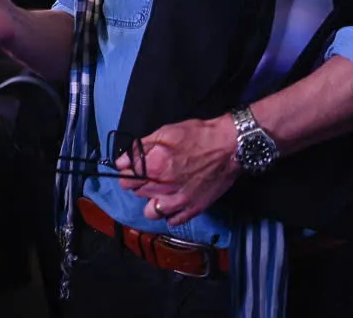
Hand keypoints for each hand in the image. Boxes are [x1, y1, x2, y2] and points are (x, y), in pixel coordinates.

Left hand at [114, 117, 240, 226]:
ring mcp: (178, 202)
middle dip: (139, 184)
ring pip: (151, 212)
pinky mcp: (193, 210)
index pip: (126, 179)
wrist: (230, 146)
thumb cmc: (198, 135)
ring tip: (160, 191)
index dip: (128, 172)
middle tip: (150, 175)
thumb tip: (121, 162)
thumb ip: (140, 148)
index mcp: (154, 166)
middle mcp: (163, 188)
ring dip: (151, 202)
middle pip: (137, 194)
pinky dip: (170, 213)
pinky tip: (174, 200)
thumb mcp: (166, 132)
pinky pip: (172, 221)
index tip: (134, 168)